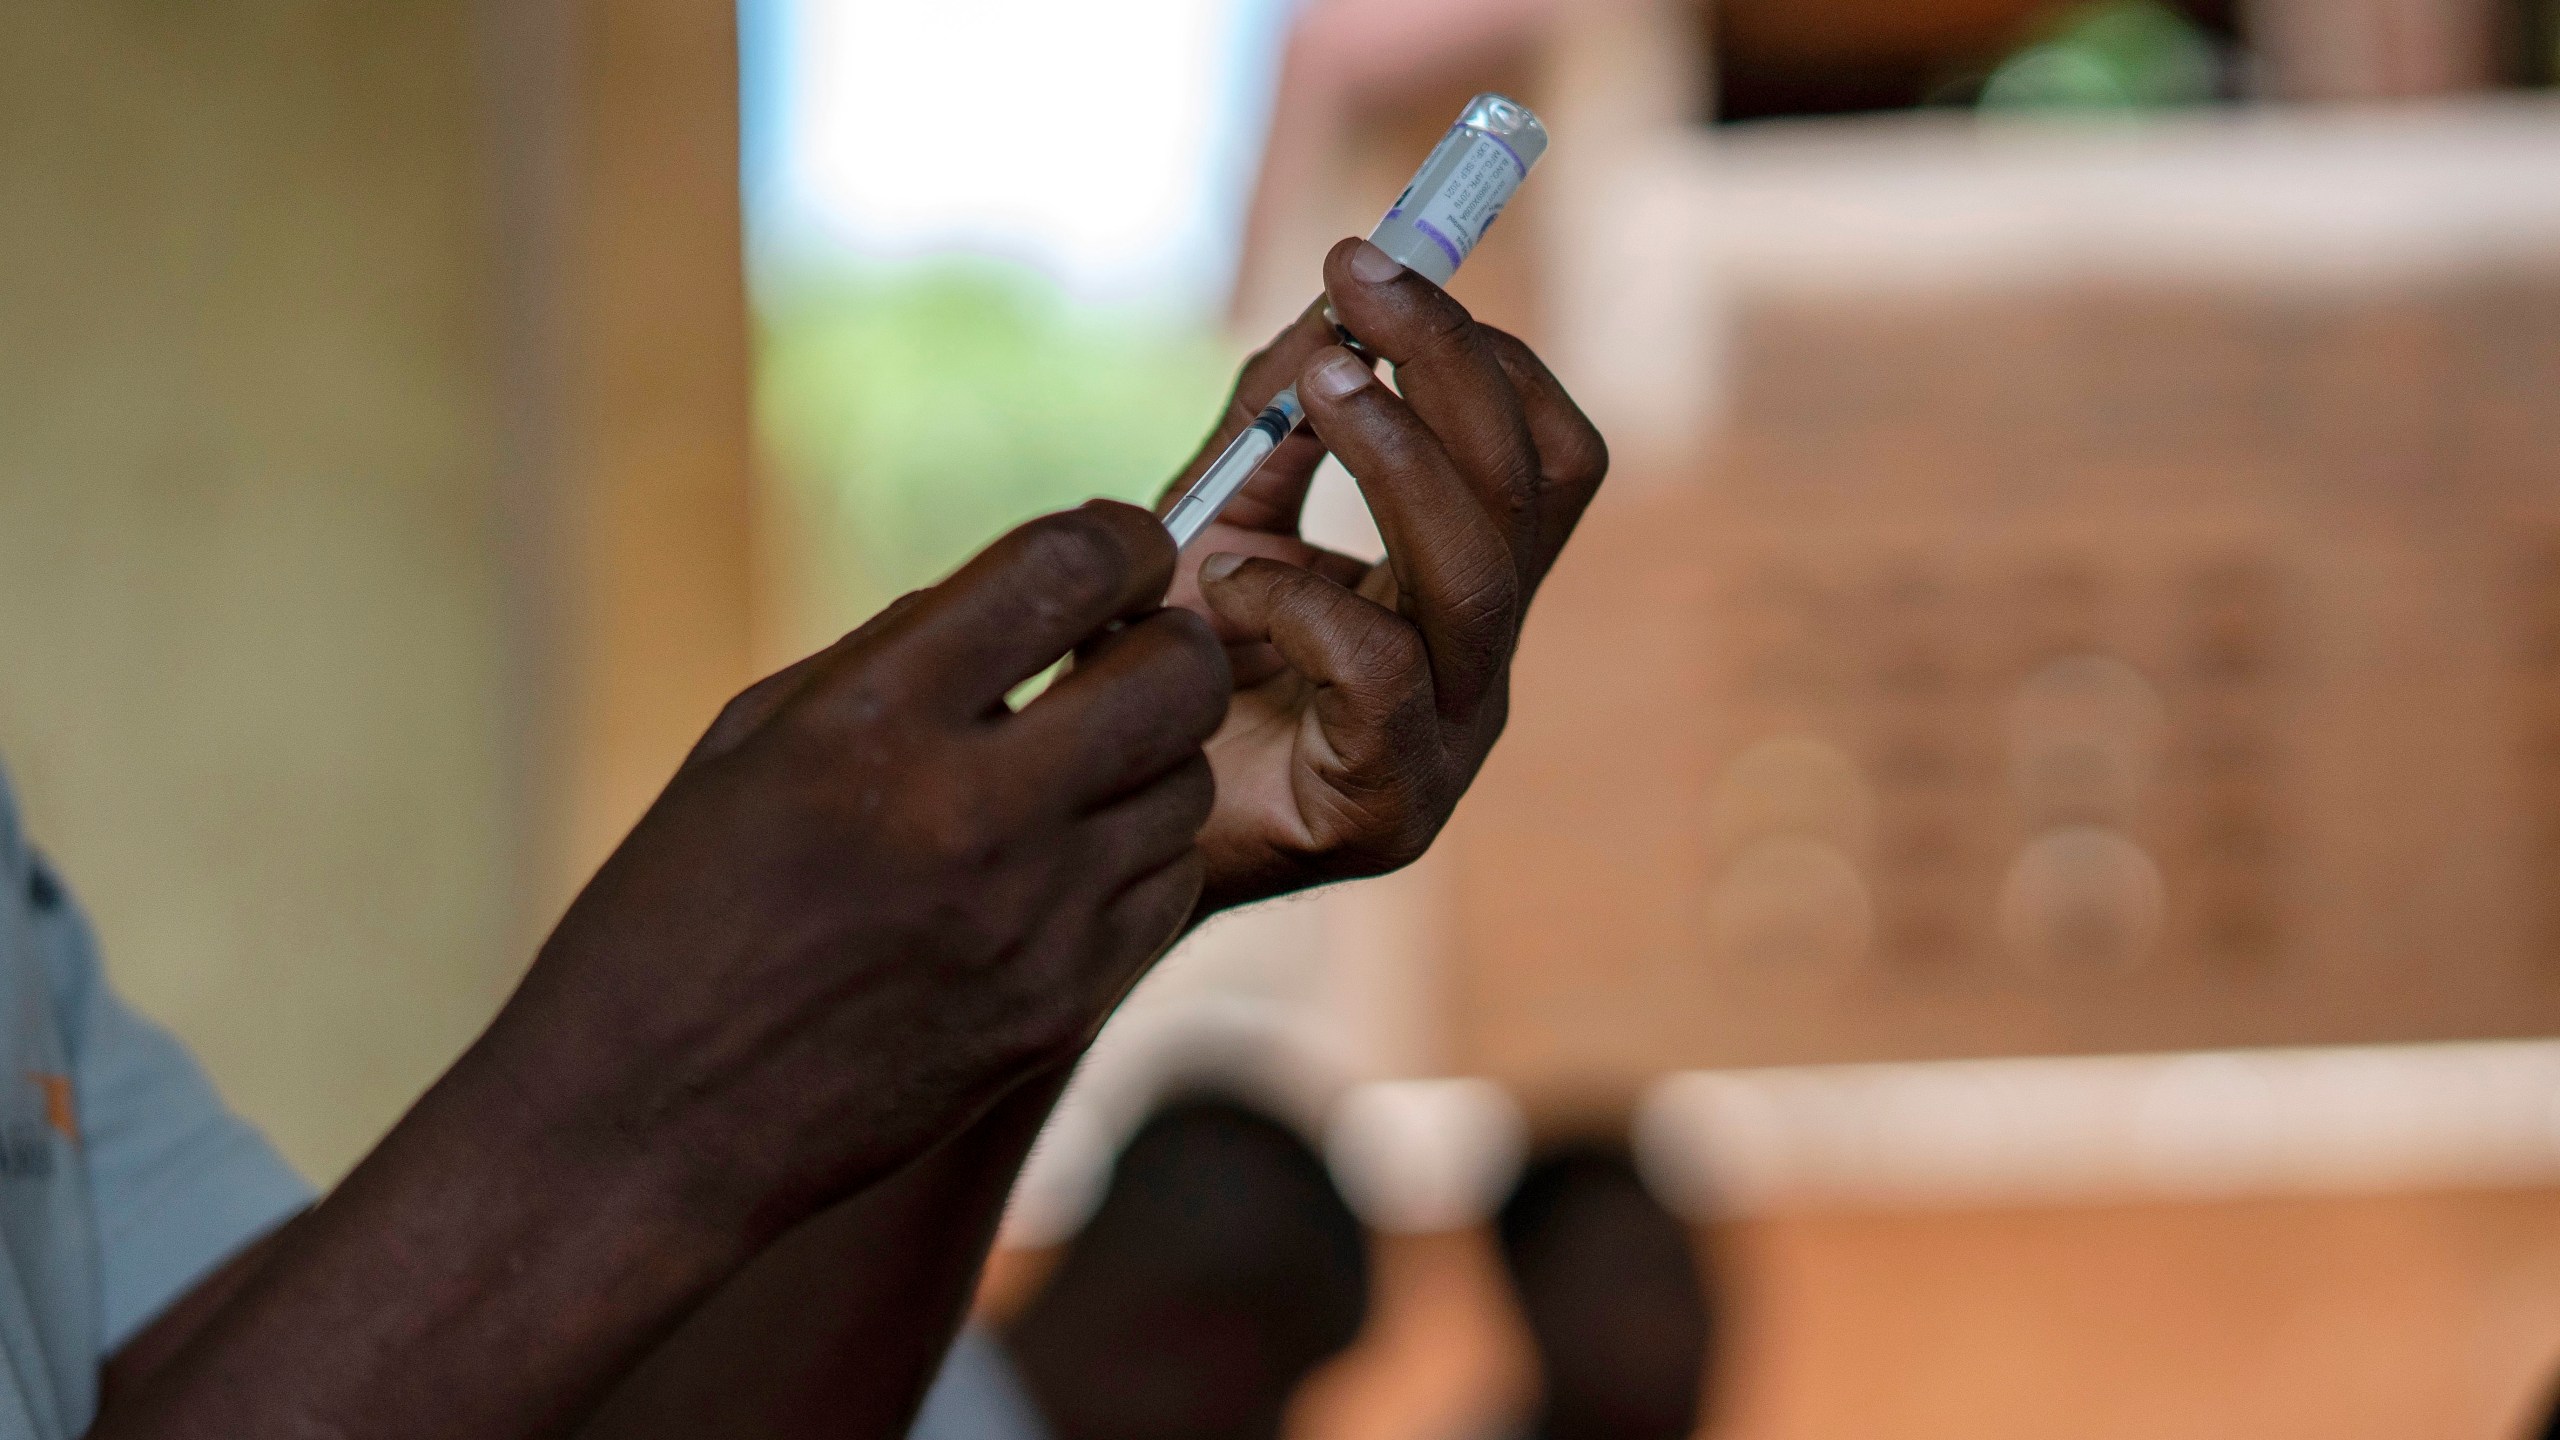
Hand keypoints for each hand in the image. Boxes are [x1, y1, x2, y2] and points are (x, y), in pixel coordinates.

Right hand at [485, 501, 1229, 1226]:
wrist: (647, 1128)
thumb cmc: (675, 913)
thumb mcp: (750, 743)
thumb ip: (894, 655)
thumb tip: (1032, 595)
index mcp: (869, 723)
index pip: (1069, 567)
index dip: (1121, 538)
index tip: (1119, 550)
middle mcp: (968, 814)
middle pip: (1177, 673)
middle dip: (1165, 640)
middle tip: (1118, 654)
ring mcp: (1030, 921)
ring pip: (1188, 783)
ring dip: (1148, 756)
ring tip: (1072, 769)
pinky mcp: (1062, 1007)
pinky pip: (1169, 887)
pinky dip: (1136, 854)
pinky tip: (1064, 859)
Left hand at [1160, 238, 1607, 912]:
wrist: (1094, 834)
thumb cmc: (1165, 682)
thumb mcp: (1221, 524)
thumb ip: (1274, 429)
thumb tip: (1326, 305)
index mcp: (1463, 591)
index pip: (1545, 456)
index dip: (1484, 353)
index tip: (1379, 265)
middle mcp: (1478, 664)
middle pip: (1532, 493)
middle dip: (1449, 366)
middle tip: (1358, 284)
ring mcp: (1447, 741)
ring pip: (1479, 575)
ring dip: (1396, 454)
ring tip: (1317, 381)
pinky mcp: (1386, 807)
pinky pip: (1382, 672)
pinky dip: (1301, 601)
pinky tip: (1228, 590)